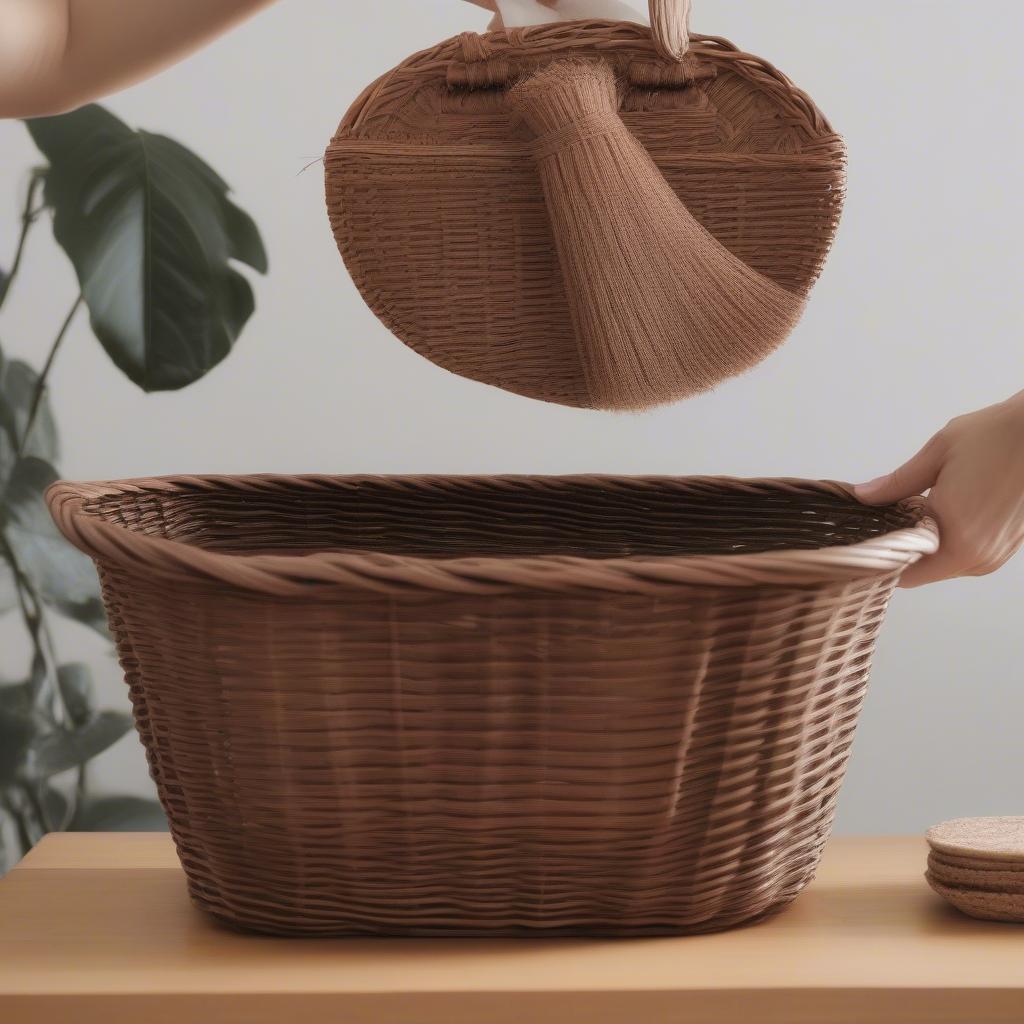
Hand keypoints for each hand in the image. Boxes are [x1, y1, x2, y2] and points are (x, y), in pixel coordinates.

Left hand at [855, 391, 1023, 586]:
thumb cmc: (997, 437)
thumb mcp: (936, 456)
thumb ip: (896, 484)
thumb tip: (864, 496)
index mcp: (957, 540)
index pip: (907, 575)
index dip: (883, 559)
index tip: (867, 537)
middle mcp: (980, 556)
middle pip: (925, 571)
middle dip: (903, 548)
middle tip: (885, 516)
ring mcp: (998, 553)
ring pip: (946, 563)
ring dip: (928, 543)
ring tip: (915, 507)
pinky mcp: (1010, 544)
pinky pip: (968, 552)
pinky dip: (950, 538)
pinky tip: (944, 507)